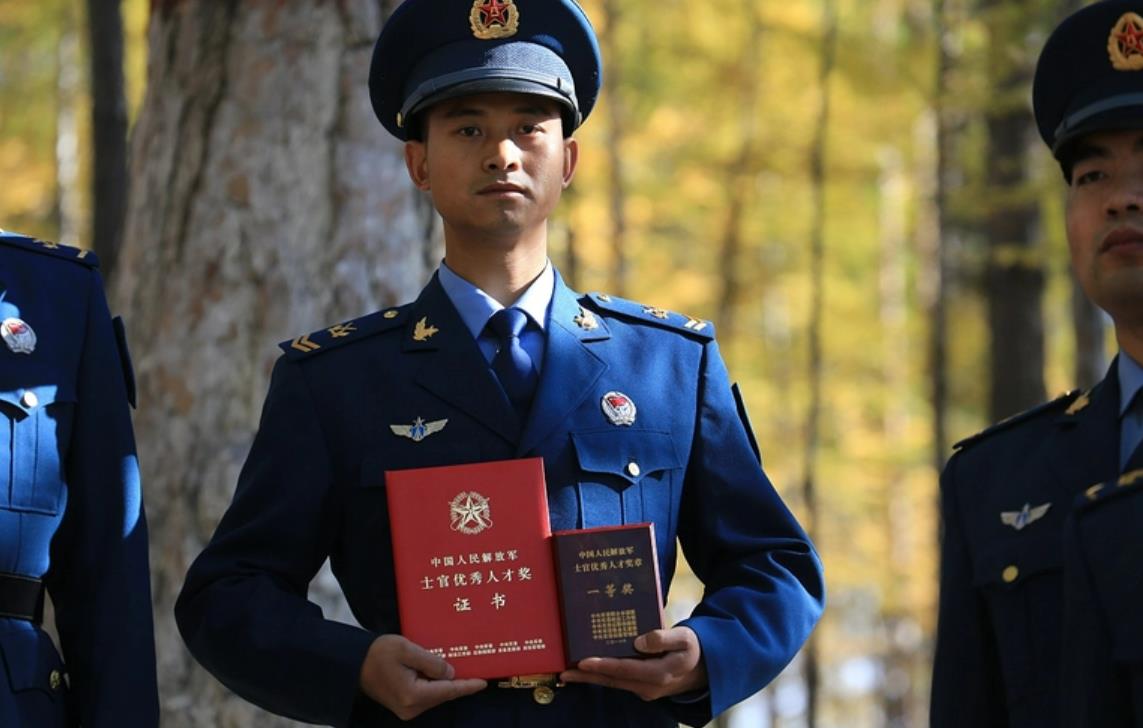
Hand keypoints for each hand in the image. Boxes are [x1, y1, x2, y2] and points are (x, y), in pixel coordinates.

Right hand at [358, 634, 486, 719]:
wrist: (355, 663)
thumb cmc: (378, 653)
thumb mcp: (407, 649)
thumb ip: (431, 662)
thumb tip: (450, 673)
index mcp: (413, 695)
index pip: (448, 691)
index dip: (467, 686)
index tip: (483, 682)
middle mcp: (411, 707)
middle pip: (443, 694)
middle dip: (458, 682)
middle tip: (474, 668)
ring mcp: (407, 709)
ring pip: (436, 695)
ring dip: (446, 683)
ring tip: (460, 667)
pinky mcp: (404, 705)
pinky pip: (427, 695)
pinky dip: (436, 684)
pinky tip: (441, 673)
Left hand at [559, 626, 707, 700]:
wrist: (706, 667)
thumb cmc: (694, 647)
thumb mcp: (685, 637)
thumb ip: (663, 638)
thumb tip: (638, 641)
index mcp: (659, 674)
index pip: (624, 669)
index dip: (602, 665)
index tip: (582, 661)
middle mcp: (649, 686)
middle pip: (612, 681)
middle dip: (586, 677)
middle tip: (563, 673)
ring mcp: (645, 689)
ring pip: (613, 683)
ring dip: (591, 678)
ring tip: (569, 673)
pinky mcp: (643, 686)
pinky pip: (619, 681)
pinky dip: (603, 676)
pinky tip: (590, 670)